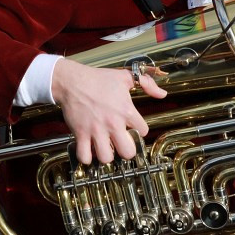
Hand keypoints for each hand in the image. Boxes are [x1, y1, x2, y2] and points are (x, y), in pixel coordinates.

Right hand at [50, 58, 166, 165]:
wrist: (72, 81)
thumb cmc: (97, 79)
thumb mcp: (125, 77)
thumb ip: (147, 84)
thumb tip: (162, 94)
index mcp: (126, 110)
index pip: (143, 131)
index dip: (138, 130)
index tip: (131, 127)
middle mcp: (113, 123)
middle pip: (128, 152)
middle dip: (126, 151)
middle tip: (120, 144)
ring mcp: (96, 130)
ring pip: (106, 158)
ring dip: (106, 155)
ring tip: (104, 148)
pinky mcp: (81, 134)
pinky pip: (84, 156)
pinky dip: (86, 157)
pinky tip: (88, 150)